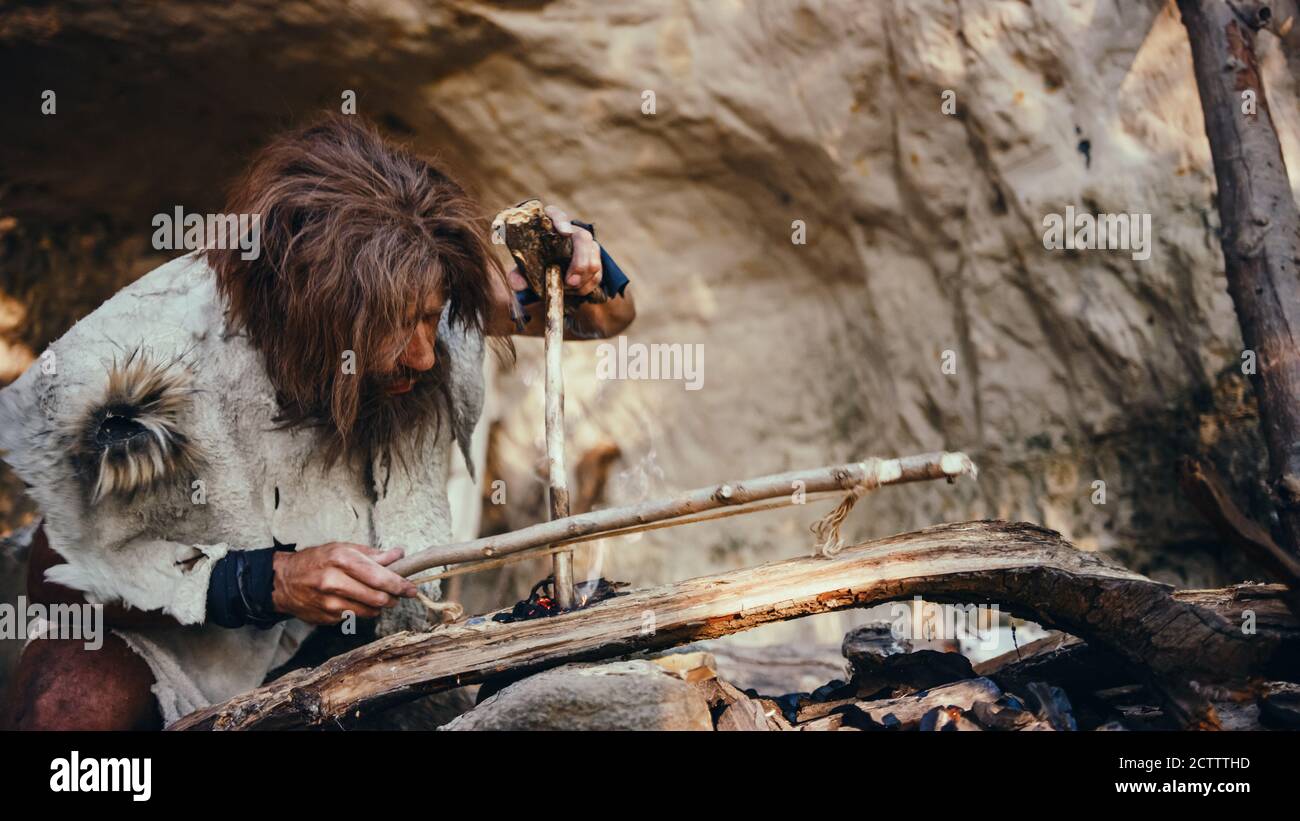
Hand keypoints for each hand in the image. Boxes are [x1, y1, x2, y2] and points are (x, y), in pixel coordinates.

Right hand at [271, 542, 417, 623]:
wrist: (282, 581)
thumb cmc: (316, 561)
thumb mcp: (341, 548)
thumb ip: (372, 554)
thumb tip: (398, 554)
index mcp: (340, 559)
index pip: (379, 577)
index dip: (400, 585)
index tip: (412, 589)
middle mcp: (334, 582)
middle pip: (377, 598)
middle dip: (393, 598)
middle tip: (399, 594)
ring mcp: (329, 603)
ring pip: (369, 611)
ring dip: (380, 606)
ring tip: (379, 596)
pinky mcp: (326, 618)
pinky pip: (355, 617)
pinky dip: (363, 611)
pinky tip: (358, 601)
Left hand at [505, 205, 602, 297]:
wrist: (549, 269)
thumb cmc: (535, 262)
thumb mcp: (525, 267)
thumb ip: (519, 274)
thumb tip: (516, 283)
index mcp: (549, 225)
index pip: (556, 215)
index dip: (561, 221)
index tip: (565, 232)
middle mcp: (571, 230)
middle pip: (583, 238)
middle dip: (580, 261)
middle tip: (570, 282)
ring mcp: (586, 244)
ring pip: (594, 257)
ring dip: (584, 278)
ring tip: (568, 288)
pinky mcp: (594, 258)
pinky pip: (598, 272)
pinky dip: (587, 285)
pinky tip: (575, 290)